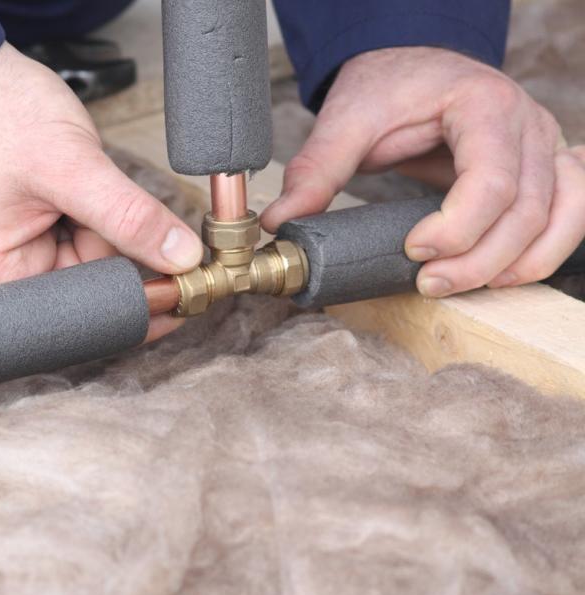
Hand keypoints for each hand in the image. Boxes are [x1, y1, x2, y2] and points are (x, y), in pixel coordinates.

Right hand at [0, 43, 202, 339]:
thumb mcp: (72, 165)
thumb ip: (131, 217)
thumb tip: (182, 258)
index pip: (82, 313)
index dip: (134, 299)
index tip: (179, 279)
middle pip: (87, 288)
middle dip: (112, 246)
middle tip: (102, 195)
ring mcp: (10, 255)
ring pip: (88, 260)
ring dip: (102, 224)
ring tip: (74, 178)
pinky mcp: (22, 234)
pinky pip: (76, 238)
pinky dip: (90, 213)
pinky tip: (72, 181)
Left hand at [262, 47, 584, 297]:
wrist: (412, 67)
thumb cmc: (388, 89)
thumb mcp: (347, 119)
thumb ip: (317, 169)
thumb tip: (279, 222)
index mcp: (482, 105)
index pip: (492, 177)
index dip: (460, 225)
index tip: (415, 251)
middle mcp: (525, 125)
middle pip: (527, 207)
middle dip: (479, 258)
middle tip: (428, 283)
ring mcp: (543, 147)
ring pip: (559, 215)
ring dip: (518, 261)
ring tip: (465, 286)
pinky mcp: (544, 168)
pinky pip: (572, 211)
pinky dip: (549, 247)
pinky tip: (508, 273)